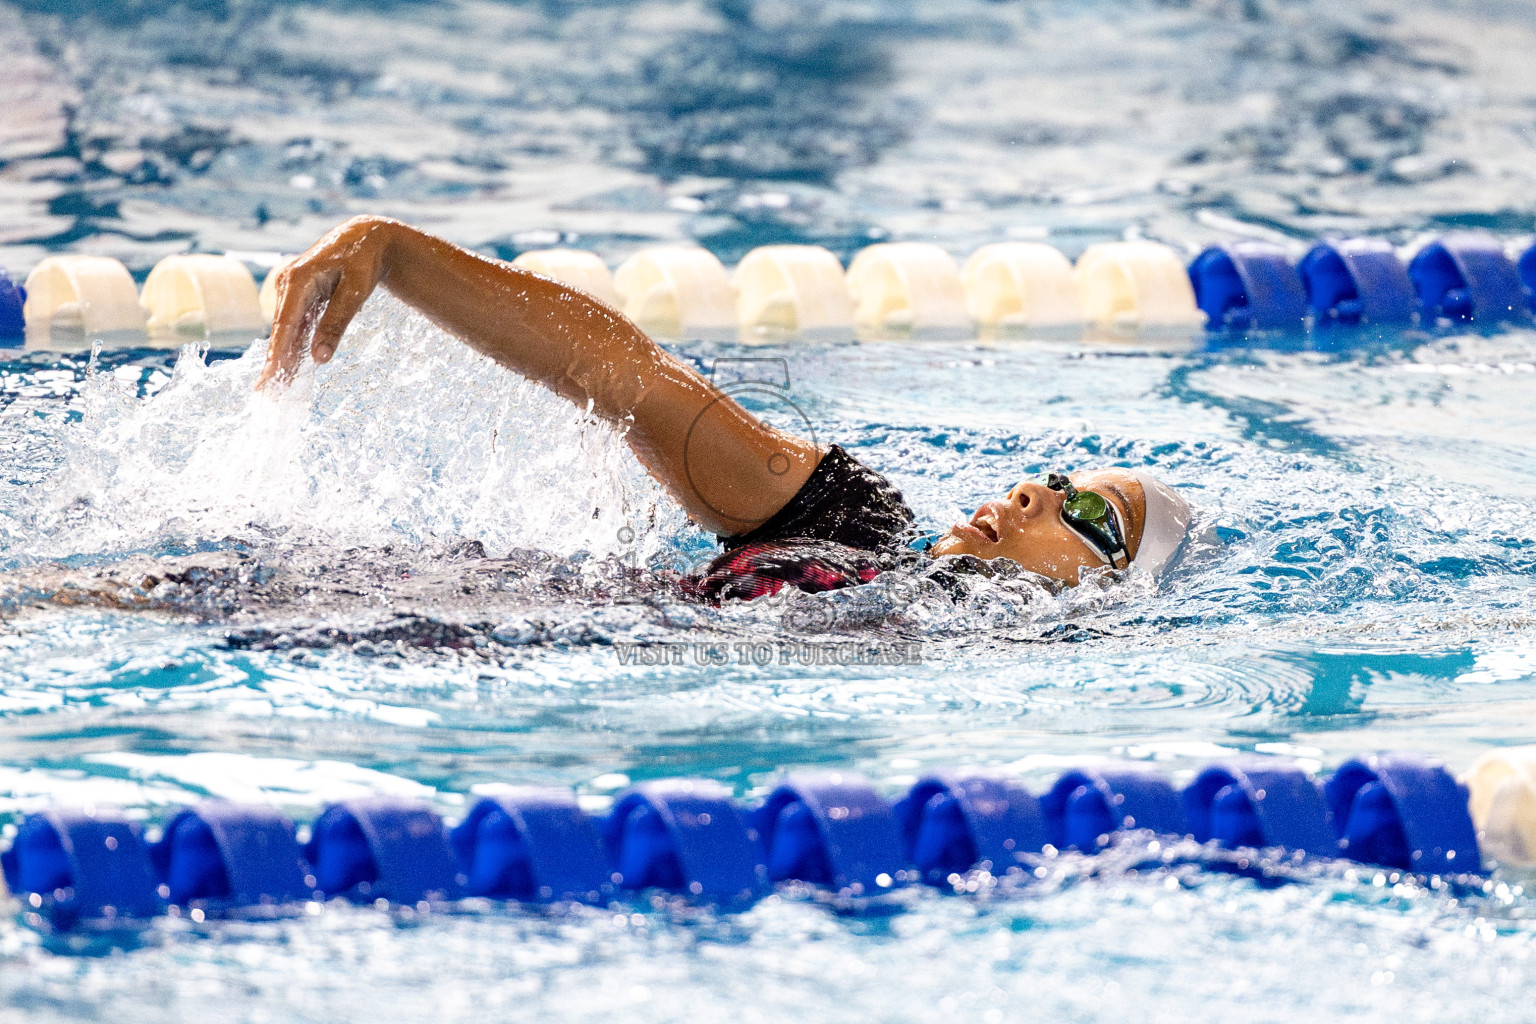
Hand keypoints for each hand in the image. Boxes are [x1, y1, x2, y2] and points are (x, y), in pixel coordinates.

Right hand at [257, 216, 394, 389]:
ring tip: (277, 387)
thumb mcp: (355, 292)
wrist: (367, 237)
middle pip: (282, 331)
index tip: (270, 378)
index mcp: (299, 279)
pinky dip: (294, 345)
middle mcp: (288, 284)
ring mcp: (292, 289)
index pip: (284, 325)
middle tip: (267, 393)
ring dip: (283, 357)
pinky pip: (295, 325)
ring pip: (288, 330)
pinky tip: (289, 367)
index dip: (277, 354)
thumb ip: (336, 323)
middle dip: (276, 362)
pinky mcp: (300, 296)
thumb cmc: (363, 262)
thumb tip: (319, 358)